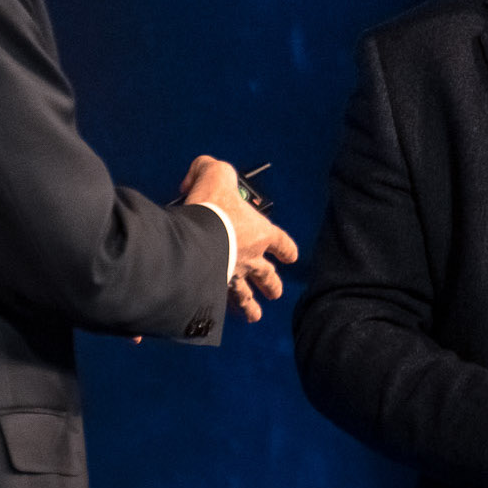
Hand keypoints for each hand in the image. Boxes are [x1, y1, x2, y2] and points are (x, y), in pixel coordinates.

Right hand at [180, 155, 299, 322]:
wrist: (196, 237)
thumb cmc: (213, 207)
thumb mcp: (216, 173)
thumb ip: (210, 168)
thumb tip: (199, 173)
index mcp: (259, 233)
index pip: (281, 242)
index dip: (286, 248)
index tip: (291, 256)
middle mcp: (250, 258)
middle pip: (267, 275)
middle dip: (272, 285)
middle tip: (275, 293)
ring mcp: (231, 277)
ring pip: (245, 296)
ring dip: (250, 306)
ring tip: (254, 316)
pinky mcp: (211, 290)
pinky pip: (216, 304)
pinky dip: (217, 312)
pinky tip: (214, 319)